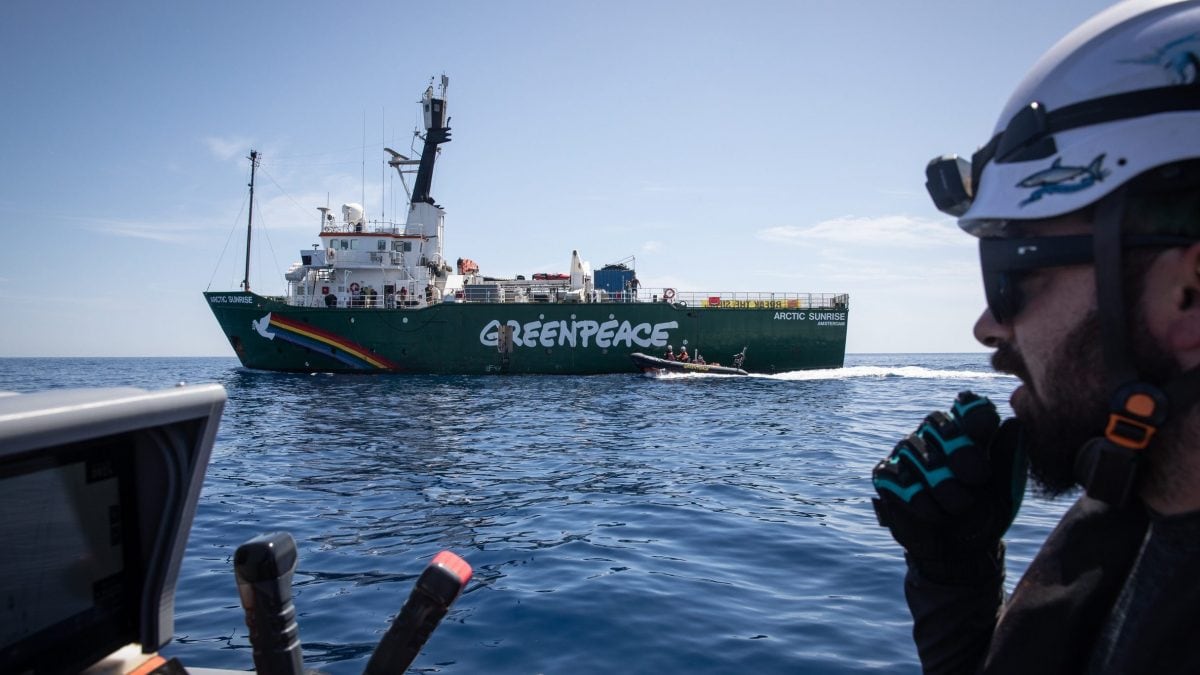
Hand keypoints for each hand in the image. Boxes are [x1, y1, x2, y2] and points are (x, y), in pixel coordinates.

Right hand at [871, 391, 1026, 582]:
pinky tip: (935, 516)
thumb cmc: (986, 513)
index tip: (983, 435)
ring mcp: (906, 453)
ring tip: (958, 508)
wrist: (961, 552)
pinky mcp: (886, 475)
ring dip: (944, 487)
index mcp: (967, 431)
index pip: (968, 405)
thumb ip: (1010, 456)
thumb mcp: (1006, 489)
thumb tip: (1014, 423)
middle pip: (938, 422)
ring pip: (917, 453)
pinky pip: (897, 477)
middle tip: (977, 480)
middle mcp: (933, 435)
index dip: (974, 416)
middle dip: (961, 454)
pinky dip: (920, 501)